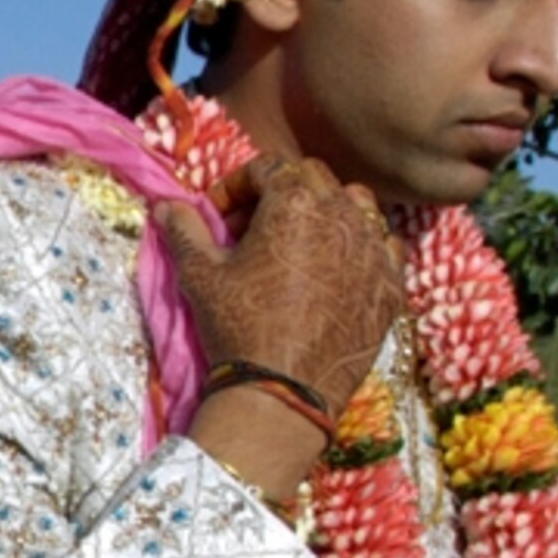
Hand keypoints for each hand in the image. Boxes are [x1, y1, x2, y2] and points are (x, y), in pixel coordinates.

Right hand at [158, 153, 402, 501]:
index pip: (267, 167)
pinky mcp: (392, 283)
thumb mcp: (200, 274)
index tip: (218, 218)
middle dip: (280, 194)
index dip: (236, 186)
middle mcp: (343, 214)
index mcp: (294, 202)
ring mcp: (375, 248)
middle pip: (313, 178)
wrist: (285, 390)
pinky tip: (335, 271)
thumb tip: (165, 205)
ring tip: (300, 244)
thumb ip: (184, 230)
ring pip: (356, 205)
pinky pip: (383, 246)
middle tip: (253, 230)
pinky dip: (359, 248)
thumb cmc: (238, 325)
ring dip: (325, 212)